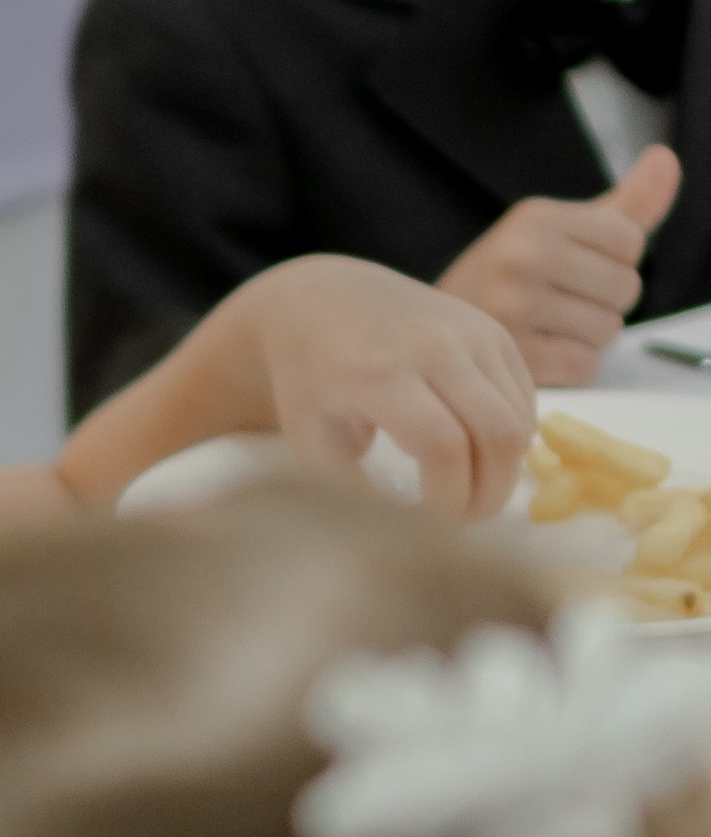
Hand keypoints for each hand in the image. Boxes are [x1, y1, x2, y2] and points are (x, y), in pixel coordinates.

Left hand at [230, 252, 535, 516]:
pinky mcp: (493, 329)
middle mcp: (432, 345)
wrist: (322, 301)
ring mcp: (470, 331)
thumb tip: (405, 535)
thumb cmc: (310, 381)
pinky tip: (480, 453)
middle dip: (490, 492)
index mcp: (380, 374)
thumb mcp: (310, 440)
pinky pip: (525, 396)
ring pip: (519, 418)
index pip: (442, 446)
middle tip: (466, 519)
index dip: (450, 498)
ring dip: (505, 468)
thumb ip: (351, 489)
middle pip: (495, 433)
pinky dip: (512, 436)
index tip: (435, 524)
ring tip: (472, 491)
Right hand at [437, 146, 681, 387]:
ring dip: (590, 337)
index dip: (615, 261)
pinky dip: (572, 366)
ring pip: (608, 330)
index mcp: (536, 218)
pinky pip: (585, 365)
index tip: (577, 267)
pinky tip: (542, 352)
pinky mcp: (513, 355)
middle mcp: (523, 255)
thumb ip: (624, 203)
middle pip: (626, 288)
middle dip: (605, 302)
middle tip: (562, 302)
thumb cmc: (508, 278)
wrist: (431, 328)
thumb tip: (666, 159)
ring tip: (549, 327)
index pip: (630, 241)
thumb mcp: (559, 230)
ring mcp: (513, 306)